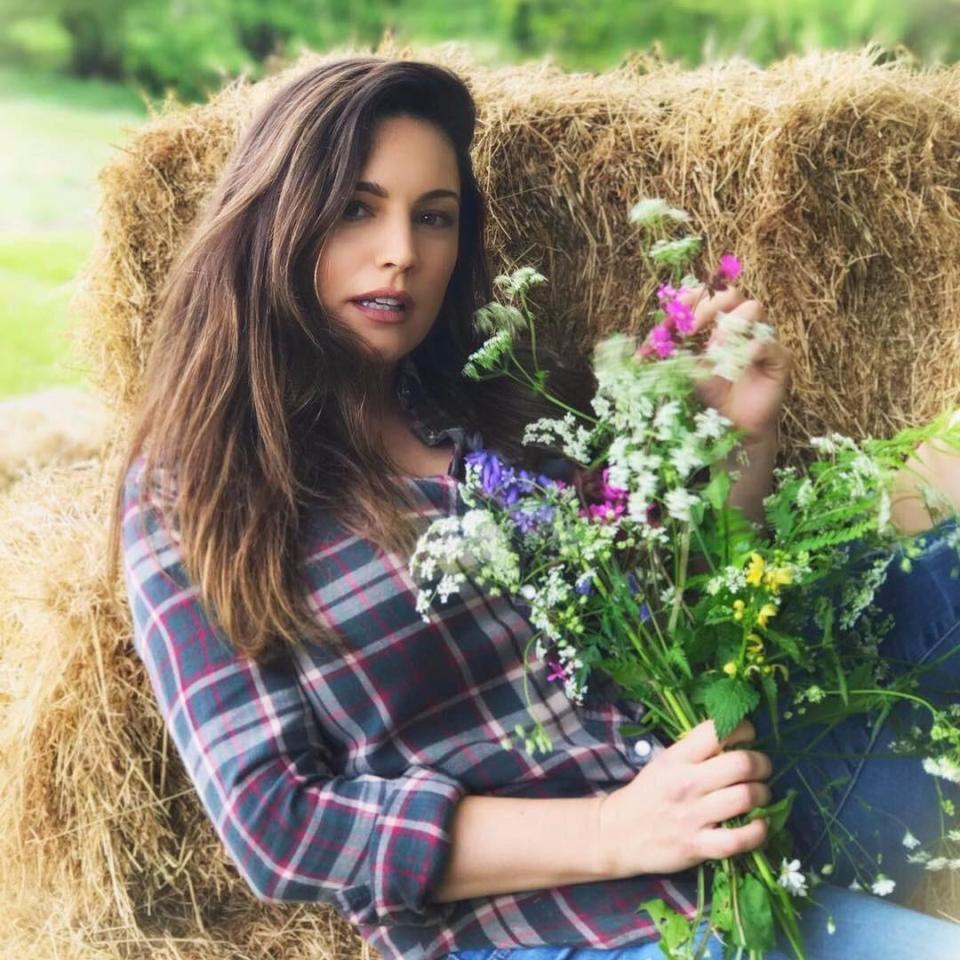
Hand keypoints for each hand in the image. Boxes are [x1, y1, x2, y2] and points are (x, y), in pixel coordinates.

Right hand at [595, 719, 771, 877]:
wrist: (618, 833)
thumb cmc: (646, 794)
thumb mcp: (664, 763)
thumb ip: (695, 752)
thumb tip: (735, 741)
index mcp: (677, 758)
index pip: (717, 732)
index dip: (743, 730)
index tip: (749, 736)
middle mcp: (686, 783)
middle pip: (741, 764)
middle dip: (762, 764)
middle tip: (761, 768)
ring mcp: (693, 816)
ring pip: (746, 798)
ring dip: (763, 794)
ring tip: (761, 794)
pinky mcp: (698, 846)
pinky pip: (740, 839)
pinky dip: (758, 831)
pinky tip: (760, 824)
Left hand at [647, 285, 791, 442]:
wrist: (732, 426)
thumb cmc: (708, 395)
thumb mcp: (683, 370)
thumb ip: (671, 353)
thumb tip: (641, 347)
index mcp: (719, 321)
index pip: (709, 294)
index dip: (692, 297)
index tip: (675, 311)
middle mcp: (743, 324)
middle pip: (730, 294)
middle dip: (706, 307)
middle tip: (690, 329)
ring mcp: (762, 337)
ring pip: (753, 308)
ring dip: (727, 325)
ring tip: (711, 350)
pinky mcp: (779, 359)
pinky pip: (768, 343)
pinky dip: (749, 350)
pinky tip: (734, 365)